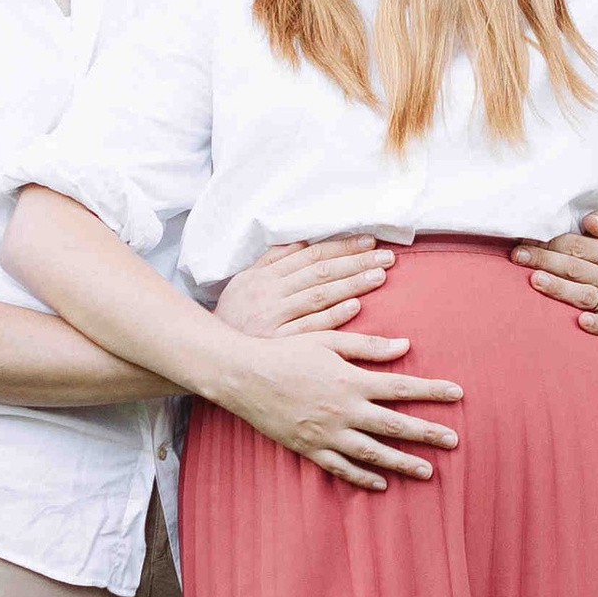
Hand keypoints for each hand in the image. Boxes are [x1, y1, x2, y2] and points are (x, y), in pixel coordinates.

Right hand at [211, 233, 394, 338]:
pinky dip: (333, 315)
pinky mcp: (280, 343)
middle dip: (356, 261)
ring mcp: (275, 318)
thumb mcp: (245, 282)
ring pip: (319, 295)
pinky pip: (311, 327)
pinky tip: (355, 306)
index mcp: (266, 275)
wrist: (211, 355)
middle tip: (386, 257)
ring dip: (352, 283)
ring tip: (379, 275)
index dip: (342, 246)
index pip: (311, 255)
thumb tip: (301, 242)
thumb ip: (272, 260)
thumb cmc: (233, 316)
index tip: (370, 241)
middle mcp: (271, 293)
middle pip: (320, 272)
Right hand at [220, 325, 462, 492]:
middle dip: (428, 434)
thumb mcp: (327, 341)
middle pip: (395, 425)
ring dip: (403, 463)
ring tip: (428, 472)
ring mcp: (327, 434)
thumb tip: (406, 346)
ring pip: (373, 454)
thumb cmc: (285, 352)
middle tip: (454, 441)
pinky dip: (363, 478)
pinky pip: (342, 469)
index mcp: (351, 381)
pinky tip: (382, 484)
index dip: (432, 391)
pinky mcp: (310, 449)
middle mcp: (343, 411)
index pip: (402, 387)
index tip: (458, 394)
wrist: (243, 377)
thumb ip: (368, 347)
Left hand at [510, 209, 597, 337]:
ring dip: (558, 287)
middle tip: (518, 255)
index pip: (578, 245)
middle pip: (575, 268)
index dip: (551, 242)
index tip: (525, 238)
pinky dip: (595, 324)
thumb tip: (589, 220)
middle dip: (544, 260)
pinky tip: (581, 321)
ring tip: (535, 279)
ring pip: (583, 294)